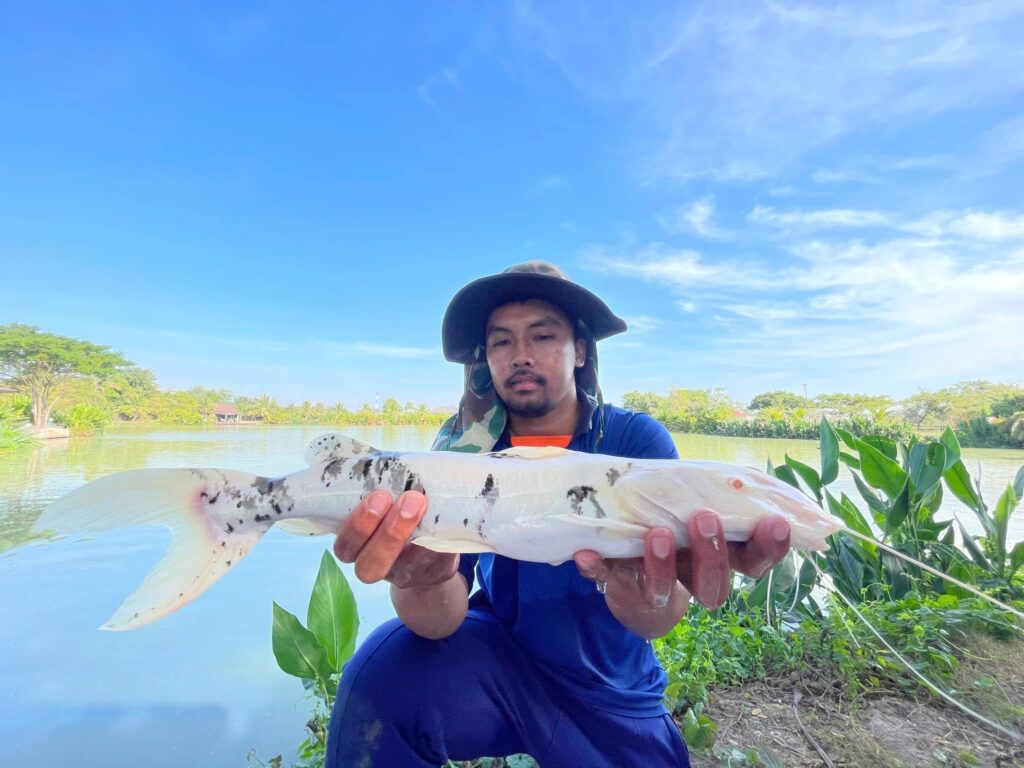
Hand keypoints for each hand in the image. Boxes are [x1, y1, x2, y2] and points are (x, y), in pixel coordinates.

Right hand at [333, 490, 458, 588]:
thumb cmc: (396, 512)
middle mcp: (376, 565)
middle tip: (406, 499)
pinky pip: (435, 562)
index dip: (356, 526)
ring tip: (422, 502)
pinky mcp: (432, 572)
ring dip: (414, 534)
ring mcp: (405, 574)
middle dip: (386, 533)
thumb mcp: (382, 499)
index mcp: (357, 546)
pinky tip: (444, 519)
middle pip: (369, 566)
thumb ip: (374, 484)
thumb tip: (372, 456)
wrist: (427, 548)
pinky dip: (440, 541)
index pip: (345, 546)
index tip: (377, 495)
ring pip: (404, 567)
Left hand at [574, 509, 790, 637]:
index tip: (776, 522)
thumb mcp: (700, 504)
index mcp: (720, 557)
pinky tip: (587, 553)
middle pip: (715, 585)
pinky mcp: (616, 583)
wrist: (632, 567)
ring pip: (663, 591)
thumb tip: (754, 476)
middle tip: (704, 518)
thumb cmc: (677, 521)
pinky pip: (605, 580)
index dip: (770, 547)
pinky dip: (596, 567)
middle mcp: (691, 578)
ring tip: (656, 534)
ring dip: (661, 565)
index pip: (755, 562)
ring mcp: (654, 585)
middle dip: (711, 553)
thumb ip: (723, 492)